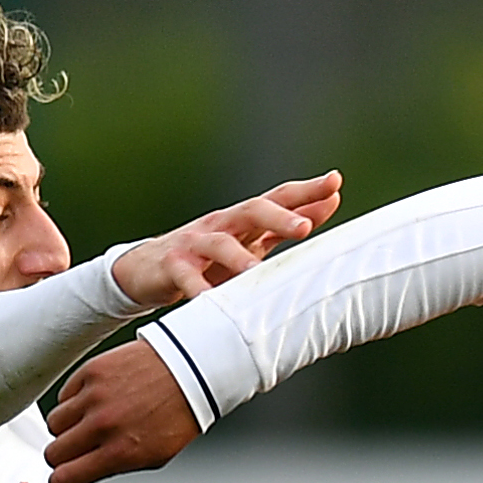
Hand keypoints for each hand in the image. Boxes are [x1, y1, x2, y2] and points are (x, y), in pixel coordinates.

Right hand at [44, 341, 199, 482]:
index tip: (66, 476)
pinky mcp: (91, 371)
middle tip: (79, 449)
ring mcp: (94, 396)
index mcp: (119, 452)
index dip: (62, 481)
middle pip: (53, 453)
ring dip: (67, 426)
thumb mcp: (156, 455)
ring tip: (90, 421)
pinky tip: (96, 400)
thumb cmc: (180, 412)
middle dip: (64, 456)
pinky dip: (75, 400)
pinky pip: (64, 395)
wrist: (192, 368)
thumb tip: (89, 471)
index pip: (64, 479)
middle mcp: (102, 425)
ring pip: (54, 422)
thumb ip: (116, 465)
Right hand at [111, 171, 342, 308]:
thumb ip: (286, 225)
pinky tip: (209, 300)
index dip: (306, 191)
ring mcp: (196, 243)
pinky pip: (186, 277)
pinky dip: (198, 288)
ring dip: (238, 256)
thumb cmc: (209, 257)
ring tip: (255, 271)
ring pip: (219, 243)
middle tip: (304, 226)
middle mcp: (223, 224)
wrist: (148, 270)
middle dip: (279, 216)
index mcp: (245, 220)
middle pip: (252, 211)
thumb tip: (330, 201)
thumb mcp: (249, 240)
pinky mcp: (172, 266)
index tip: (334, 182)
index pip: (278, 198)